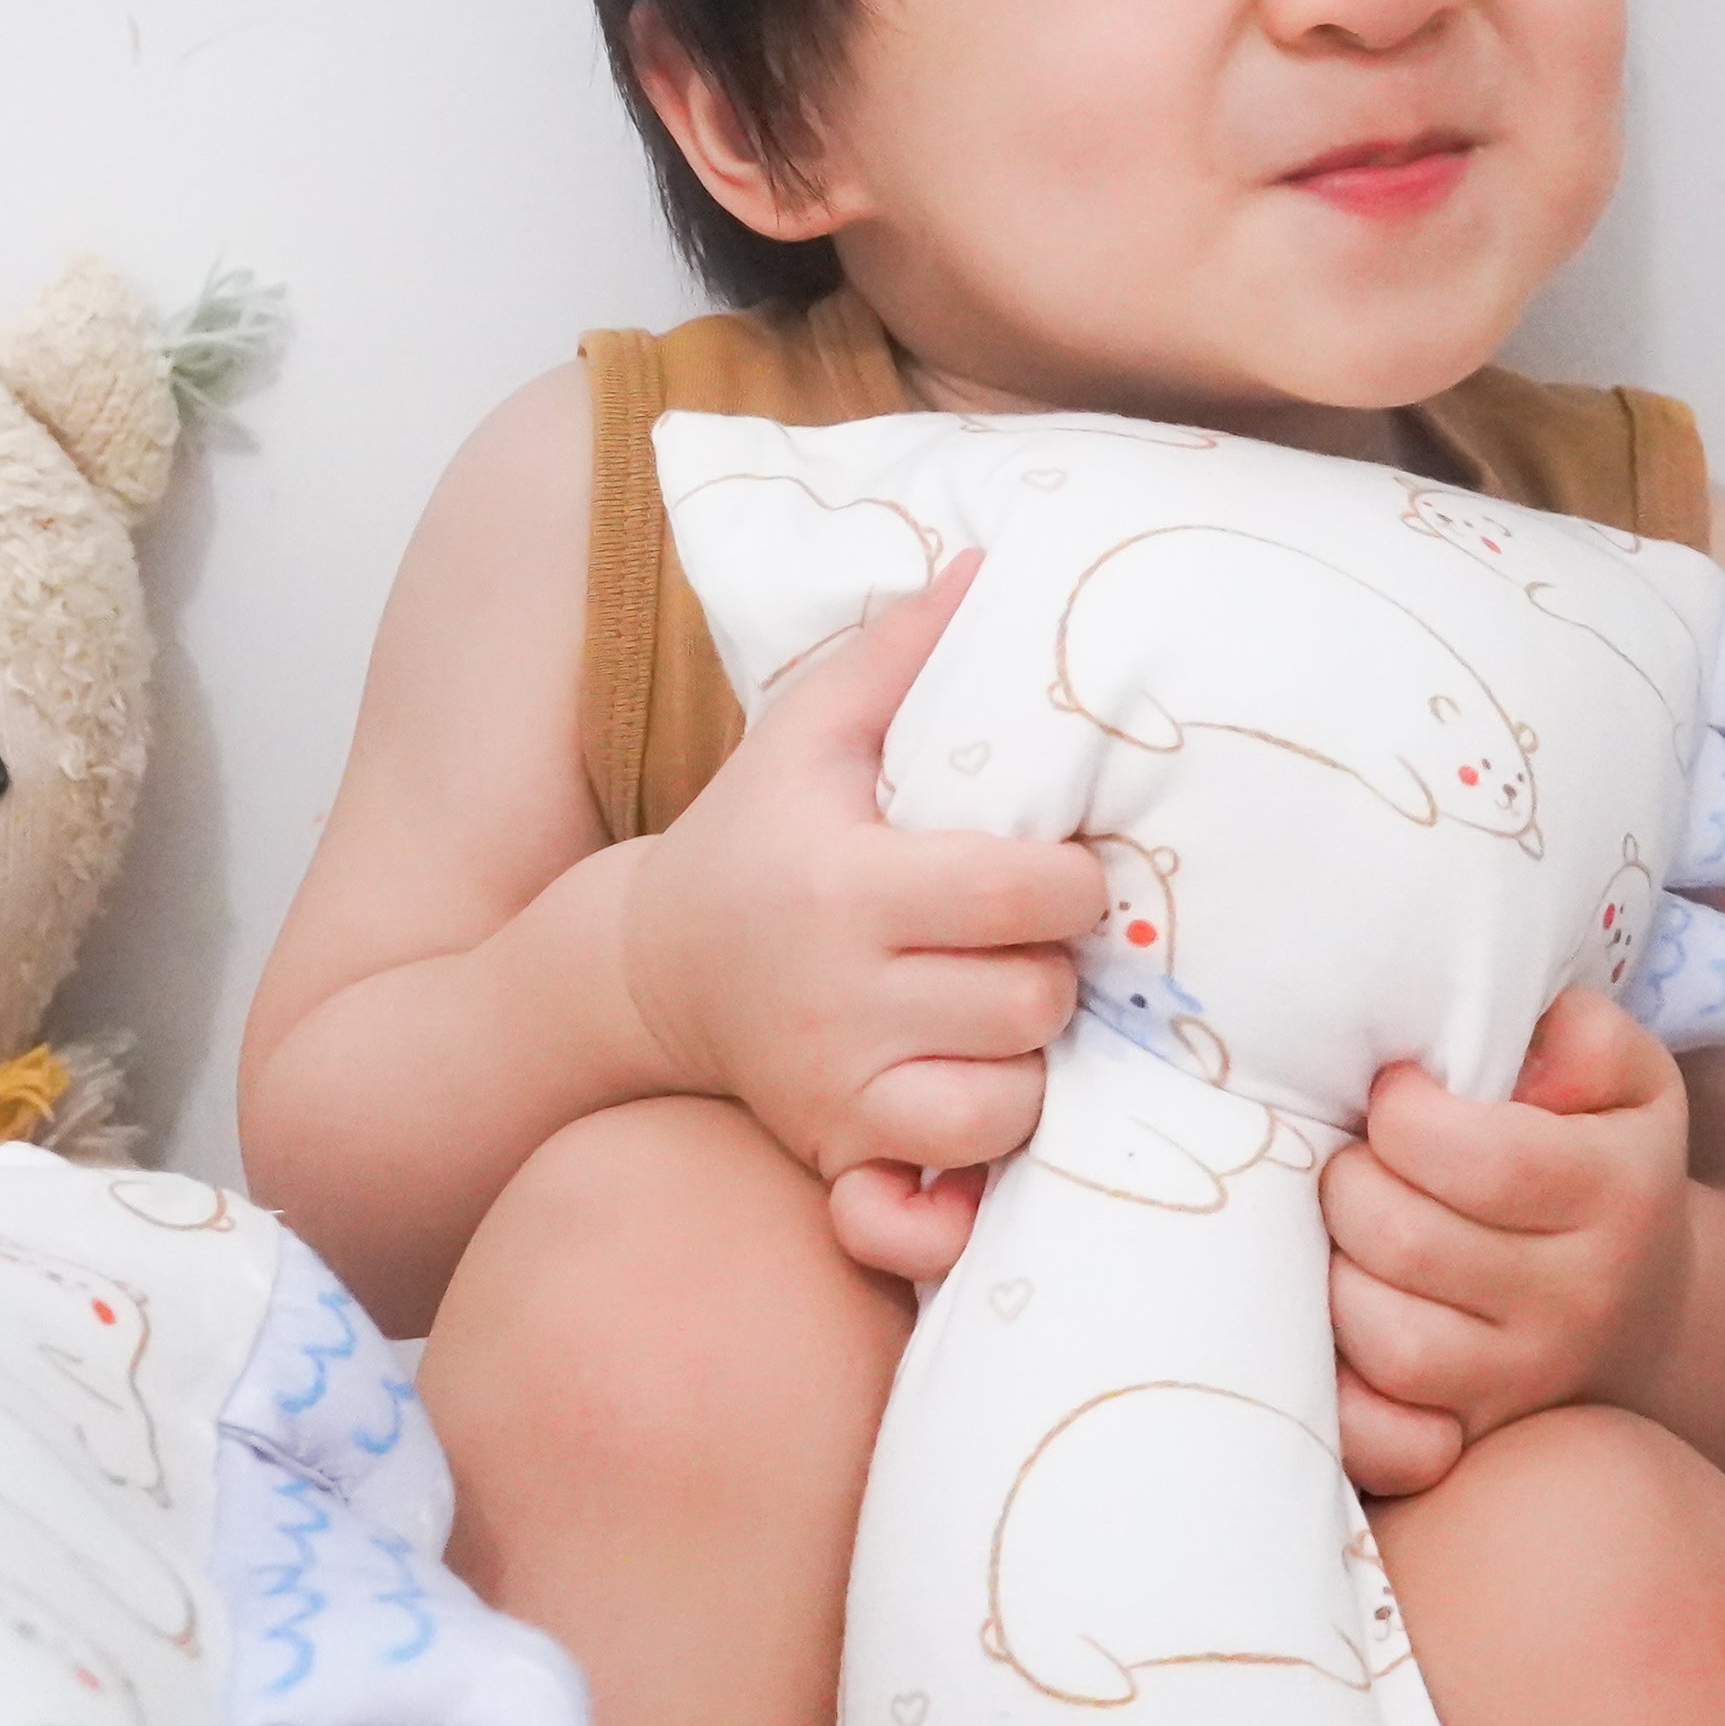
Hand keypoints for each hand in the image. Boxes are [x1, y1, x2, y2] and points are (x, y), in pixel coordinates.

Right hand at [616, 550, 1105, 1284]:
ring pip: (1015, 1091)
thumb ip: (901, 651)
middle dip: (1054, 967)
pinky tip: (974, 1076)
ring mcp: (835, 1082)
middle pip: (1035, 997)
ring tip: (999, 1005)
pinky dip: (990, 1128)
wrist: (649, 970)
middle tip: (1026, 940)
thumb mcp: (807, 731)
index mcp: (844, 882)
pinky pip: (962, 1162)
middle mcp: (837, 993)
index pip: (1027, 893)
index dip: (1075, 881)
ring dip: (1031, 1052)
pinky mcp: (835, 1146)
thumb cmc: (753, 835)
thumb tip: (987, 563)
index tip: (1056, 868)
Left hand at [1323, 987, 1693, 1497]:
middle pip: (1410, 1242)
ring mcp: (1525, 1385)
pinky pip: (1382, 1437)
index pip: (1485, 1158)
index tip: (1393, 1096)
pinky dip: (1340, 1391)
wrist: (1644, 1309)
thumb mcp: (1625, 1080)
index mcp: (1617, 1195)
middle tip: (1357, 1163)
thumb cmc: (1601, 1163)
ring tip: (1349, 1237)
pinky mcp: (1471, 1440)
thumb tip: (1531, 1057)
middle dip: (1351, 1183)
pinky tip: (1335, 1329)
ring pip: (1389, 1341)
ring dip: (1337, 1273)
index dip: (1404, 1114)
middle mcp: (1580, 1301)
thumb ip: (1587, 1040)